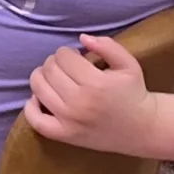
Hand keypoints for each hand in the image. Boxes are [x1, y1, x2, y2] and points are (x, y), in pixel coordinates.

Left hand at [23, 35, 156, 151]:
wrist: (142, 129)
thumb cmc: (134, 93)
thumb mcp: (128, 64)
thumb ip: (107, 46)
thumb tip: (82, 38)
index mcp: (95, 83)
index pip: (63, 56)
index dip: (67, 52)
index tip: (76, 57)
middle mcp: (79, 102)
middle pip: (49, 69)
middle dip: (55, 62)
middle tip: (66, 67)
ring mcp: (69, 120)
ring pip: (38, 88)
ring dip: (42, 77)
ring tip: (54, 78)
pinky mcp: (65, 135)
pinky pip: (36, 121)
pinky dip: (31, 107)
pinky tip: (38, 98)